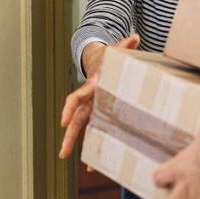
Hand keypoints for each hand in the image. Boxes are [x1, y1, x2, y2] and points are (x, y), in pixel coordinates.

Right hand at [59, 34, 139, 158]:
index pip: (76, 98)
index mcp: (92, 85)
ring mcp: (92, 106)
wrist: (102, 60)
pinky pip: (93, 129)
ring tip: (65, 157)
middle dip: (69, 135)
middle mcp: (88, 98)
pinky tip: (92, 161)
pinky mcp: (98, 112)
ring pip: (80, 126)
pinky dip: (92, 144)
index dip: (69, 109)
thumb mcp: (117, 50)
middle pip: (75, 118)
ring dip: (72, 141)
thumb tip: (136, 37)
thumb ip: (126, 46)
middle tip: (63, 152)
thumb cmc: (110, 56)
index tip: (64, 121)